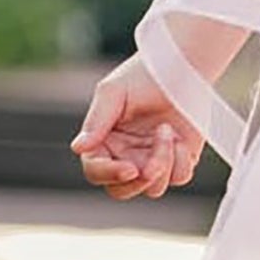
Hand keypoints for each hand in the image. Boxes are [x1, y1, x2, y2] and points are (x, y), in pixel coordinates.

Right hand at [71, 56, 204, 200]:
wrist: (181, 68)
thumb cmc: (143, 76)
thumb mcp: (113, 92)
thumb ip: (97, 121)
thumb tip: (78, 148)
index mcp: (103, 142)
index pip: (95, 171)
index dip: (109, 174)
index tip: (130, 168)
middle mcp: (125, 156)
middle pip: (122, 191)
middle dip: (138, 181)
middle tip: (152, 166)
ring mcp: (152, 160)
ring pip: (153, 188)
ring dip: (162, 162)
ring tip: (166, 130)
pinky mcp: (178, 161)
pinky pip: (178, 177)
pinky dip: (180, 160)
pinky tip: (180, 138)